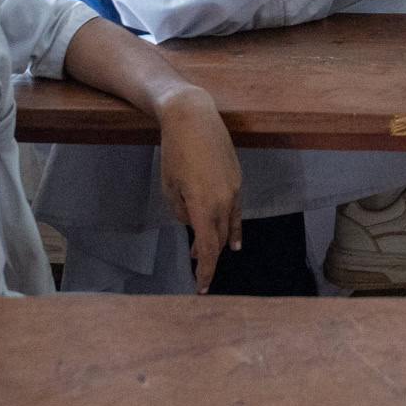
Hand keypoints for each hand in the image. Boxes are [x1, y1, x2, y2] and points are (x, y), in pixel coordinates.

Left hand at [155, 86, 243, 292]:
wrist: (193, 117)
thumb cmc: (174, 152)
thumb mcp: (169, 187)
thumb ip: (181, 211)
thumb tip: (191, 221)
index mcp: (204, 206)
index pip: (208, 248)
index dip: (206, 271)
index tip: (201, 288)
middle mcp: (224, 201)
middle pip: (219, 239)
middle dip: (209, 257)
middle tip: (199, 272)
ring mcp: (234, 189)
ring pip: (230, 225)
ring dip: (221, 242)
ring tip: (216, 255)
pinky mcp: (237, 178)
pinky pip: (236, 210)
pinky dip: (234, 226)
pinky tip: (234, 237)